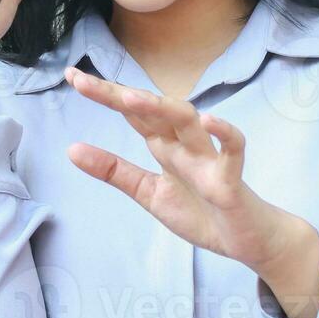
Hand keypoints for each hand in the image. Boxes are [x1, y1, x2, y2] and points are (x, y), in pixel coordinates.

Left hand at [62, 66, 302, 271]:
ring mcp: (209, 159)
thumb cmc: (203, 212)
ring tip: (129, 98)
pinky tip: (208, 120)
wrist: (247, 242)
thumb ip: (114, 171)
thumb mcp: (149, 193)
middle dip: (119, 95)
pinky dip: (224, 133)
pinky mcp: (232, 180)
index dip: (104, 94)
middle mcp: (185, 145)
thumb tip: (71, 149)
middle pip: (152, 111)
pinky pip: (232, 151)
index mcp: (165, 147)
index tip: (72, 76)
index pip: (132, 113)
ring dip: (161, 108)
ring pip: (188, 122)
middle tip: (82, 81)